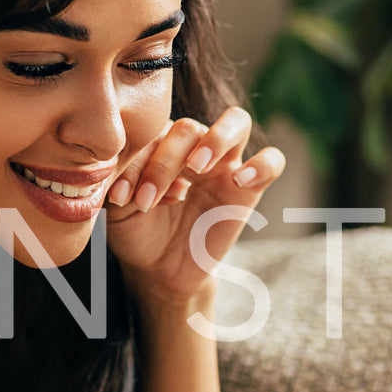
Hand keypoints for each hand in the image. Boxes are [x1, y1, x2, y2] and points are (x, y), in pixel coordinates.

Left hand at [103, 106, 284, 307]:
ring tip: (196, 167)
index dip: (135, 162)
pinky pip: (272, 161)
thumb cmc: (139, 232)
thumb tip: (122, 171)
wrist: (161, 269)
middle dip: (166, 161)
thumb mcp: (119, 211)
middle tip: (149, 196)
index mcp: (160, 144)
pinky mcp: (249, 189)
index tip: (120, 196)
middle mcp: (194, 148)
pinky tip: (239, 181)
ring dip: (216, 139)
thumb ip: (120, 183)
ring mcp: (225, 165)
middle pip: (189, 128)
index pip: (152, 133)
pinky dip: (262, 164)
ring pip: (237, 122)